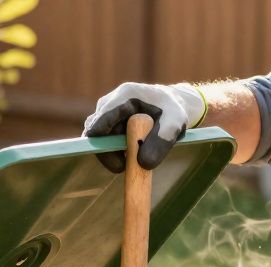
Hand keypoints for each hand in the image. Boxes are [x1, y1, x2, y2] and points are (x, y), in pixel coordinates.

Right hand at [83, 83, 205, 171]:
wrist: (172, 107)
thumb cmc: (173, 111)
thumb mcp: (175, 124)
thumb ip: (161, 142)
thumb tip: (143, 163)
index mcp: (125, 96)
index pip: (102, 117)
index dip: (100, 137)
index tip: (109, 157)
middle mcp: (110, 103)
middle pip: (96, 131)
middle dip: (108, 151)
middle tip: (124, 167)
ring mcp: (107, 115)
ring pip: (100, 140)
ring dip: (114, 154)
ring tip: (136, 158)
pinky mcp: (108, 125)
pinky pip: (105, 143)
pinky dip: (117, 153)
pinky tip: (133, 154)